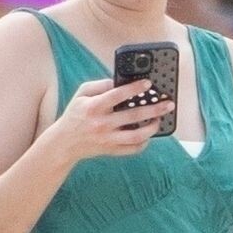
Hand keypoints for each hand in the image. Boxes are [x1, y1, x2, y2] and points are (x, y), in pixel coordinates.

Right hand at [50, 78, 173, 162]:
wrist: (64, 142)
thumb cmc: (75, 114)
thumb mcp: (81, 94)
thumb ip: (100, 85)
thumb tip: (120, 81)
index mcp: (94, 107)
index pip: (117, 95)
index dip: (134, 88)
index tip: (149, 84)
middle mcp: (102, 123)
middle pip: (133, 116)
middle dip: (154, 109)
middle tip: (168, 104)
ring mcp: (107, 139)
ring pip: (136, 136)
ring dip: (152, 128)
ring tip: (160, 120)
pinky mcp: (111, 150)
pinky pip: (132, 149)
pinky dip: (144, 142)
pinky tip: (149, 134)